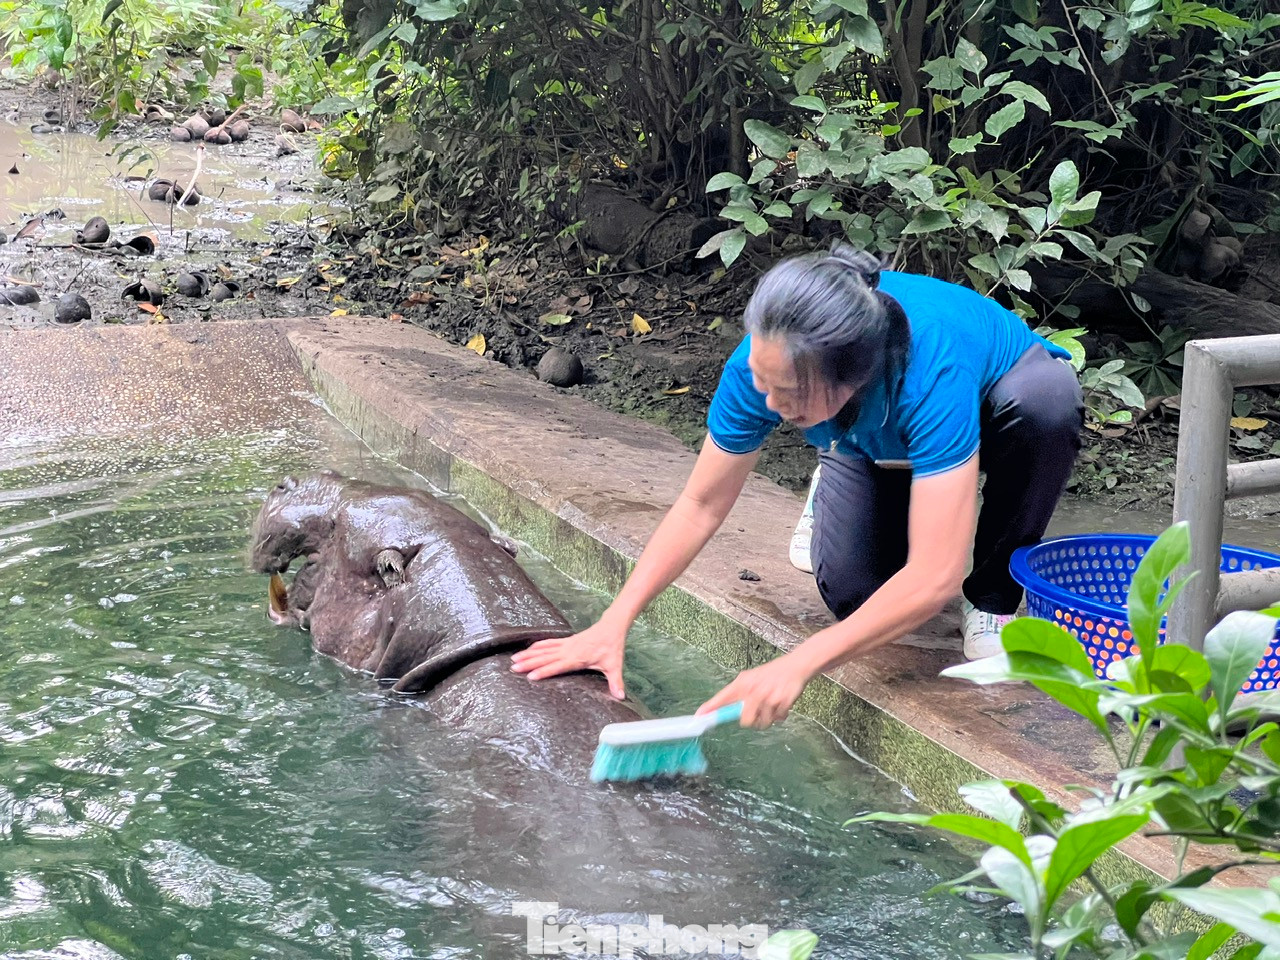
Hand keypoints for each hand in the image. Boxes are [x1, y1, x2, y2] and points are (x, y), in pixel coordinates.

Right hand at [510, 617, 627, 699]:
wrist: (611, 627)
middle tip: (513, 668)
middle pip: (544, 657)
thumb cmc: (612, 647)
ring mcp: (566, 645)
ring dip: (528, 654)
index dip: (544, 671)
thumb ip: (616, 682)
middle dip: (528, 663)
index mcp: (577, 658)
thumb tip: (621, 696)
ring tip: (514, 659)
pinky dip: (537, 646)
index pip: (557, 666)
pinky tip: (528, 649)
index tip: (530, 676)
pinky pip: (548, 643)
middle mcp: (568, 651)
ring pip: (543, 649)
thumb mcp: (615, 666)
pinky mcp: (566, 641)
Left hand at [696, 654, 813, 728]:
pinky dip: (781, 714)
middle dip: (753, 719)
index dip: (710, 708)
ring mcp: (768, 696)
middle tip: (759, 710)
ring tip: (773, 704)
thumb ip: (737, 694)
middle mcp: (753, 690)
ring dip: (769, 717)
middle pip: (745, 720)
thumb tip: (720, 709)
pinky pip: (778, 719)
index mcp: (743, 683)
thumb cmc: (771, 674)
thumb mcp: (750, 679)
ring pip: (763, 722)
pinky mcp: (782, 701)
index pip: (722, 697)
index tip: (698, 717)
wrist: (796, 666)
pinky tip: (782, 702)